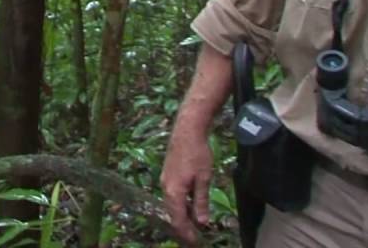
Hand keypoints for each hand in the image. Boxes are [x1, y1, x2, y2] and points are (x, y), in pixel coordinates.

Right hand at [161, 126, 213, 245]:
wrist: (187, 130)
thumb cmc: (197, 154)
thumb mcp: (203, 179)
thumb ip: (201, 201)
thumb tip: (201, 222)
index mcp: (174, 191)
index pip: (178, 219)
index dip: (186, 233)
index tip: (195, 242)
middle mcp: (165, 188)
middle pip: (172, 214)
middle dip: (183, 227)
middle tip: (194, 237)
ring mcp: (164, 180)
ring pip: (172, 204)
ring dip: (182, 215)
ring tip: (193, 224)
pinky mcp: (167, 174)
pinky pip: (172, 196)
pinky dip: (180, 205)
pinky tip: (189, 206)